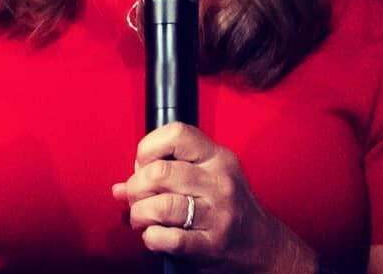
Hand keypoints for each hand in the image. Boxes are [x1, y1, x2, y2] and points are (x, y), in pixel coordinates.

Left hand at [112, 122, 316, 271]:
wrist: (263, 247)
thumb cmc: (229, 208)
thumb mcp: (207, 177)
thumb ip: (166, 172)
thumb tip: (119, 186)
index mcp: (216, 158)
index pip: (176, 134)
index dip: (148, 147)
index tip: (143, 164)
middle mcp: (218, 182)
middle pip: (160, 172)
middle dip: (136, 186)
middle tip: (135, 197)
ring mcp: (217, 214)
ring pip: (162, 205)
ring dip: (140, 214)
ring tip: (140, 219)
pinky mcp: (212, 245)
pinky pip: (171, 239)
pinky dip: (152, 238)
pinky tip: (153, 236)